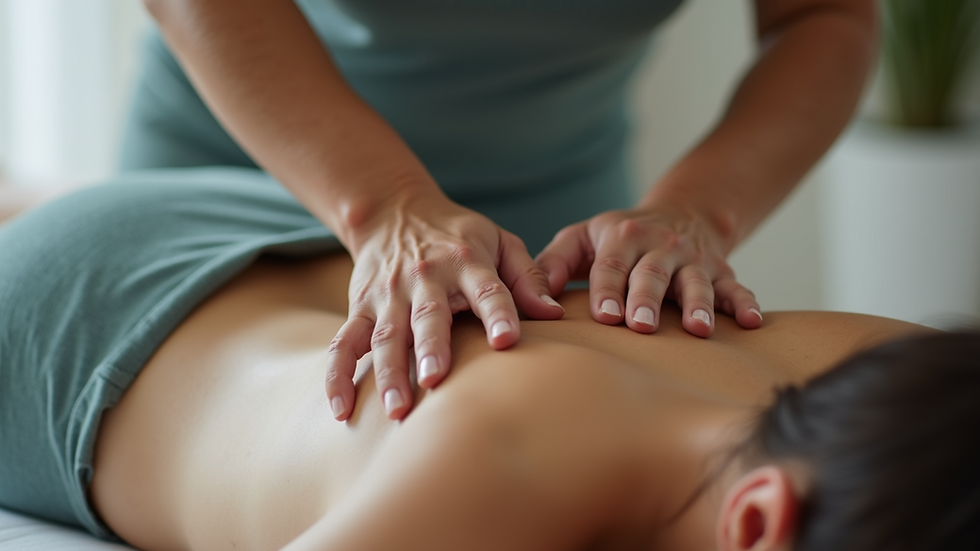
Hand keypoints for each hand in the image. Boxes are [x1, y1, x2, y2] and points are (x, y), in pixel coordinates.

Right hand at [325, 191, 563, 420]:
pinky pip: (343, 344)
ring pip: (385, 335)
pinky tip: (341, 410)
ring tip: (396, 409)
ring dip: (388, 372)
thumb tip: (555, 315)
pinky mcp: (360, 308)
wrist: (394, 211)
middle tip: (434, 380)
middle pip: (427, 315)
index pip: (486, 288)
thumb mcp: (500, 241)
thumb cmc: (459, 236)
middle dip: (430, 348)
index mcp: (466, 261)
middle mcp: (424, 278)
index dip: (497, 312)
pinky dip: (337, 376)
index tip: (506, 340)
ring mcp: (388, 295)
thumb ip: (528, 277)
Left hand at [535, 199, 761, 337]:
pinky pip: (736, 288)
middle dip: (647, 299)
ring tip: (698, 329)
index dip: (607, 290)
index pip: (611, 266)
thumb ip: (552, 263)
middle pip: (652, 274)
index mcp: (622, 238)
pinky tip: (752, 324)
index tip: (605, 316)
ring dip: (698, 304)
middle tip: (641, 325)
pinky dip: (746, 304)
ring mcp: (693, 259)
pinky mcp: (721, 271)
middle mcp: (660, 246)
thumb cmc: (618, 238)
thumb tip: (534, 297)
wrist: (678, 213)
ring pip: (696, 282)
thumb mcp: (581, 238)